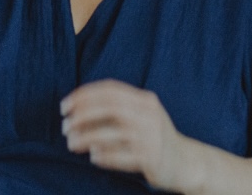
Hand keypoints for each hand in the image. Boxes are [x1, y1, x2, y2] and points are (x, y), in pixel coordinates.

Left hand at [60, 79, 193, 190]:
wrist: (186, 162)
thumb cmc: (155, 138)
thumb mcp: (142, 116)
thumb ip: (119, 109)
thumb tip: (78, 111)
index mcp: (145, 100)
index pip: (111, 89)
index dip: (84, 95)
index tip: (65, 106)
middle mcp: (150, 114)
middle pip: (110, 107)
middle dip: (83, 115)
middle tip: (65, 126)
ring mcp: (152, 136)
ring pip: (113, 132)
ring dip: (87, 137)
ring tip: (71, 144)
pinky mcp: (152, 158)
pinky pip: (122, 156)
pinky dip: (105, 156)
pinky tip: (93, 157)